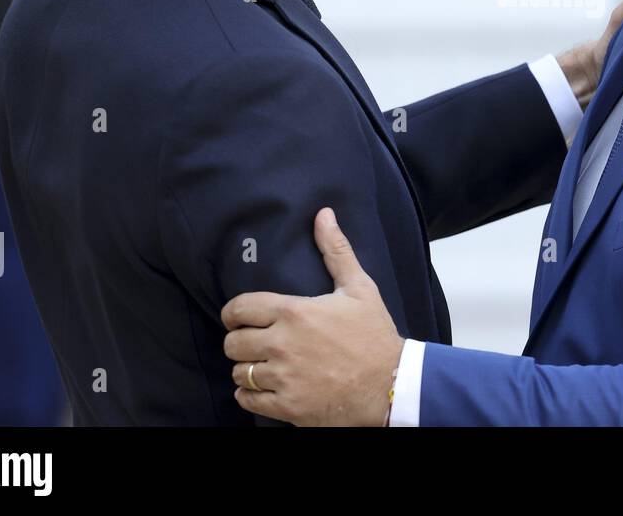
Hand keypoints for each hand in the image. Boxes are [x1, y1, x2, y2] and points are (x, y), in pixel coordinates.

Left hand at [222, 208, 403, 425]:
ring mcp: (283, 377)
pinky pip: (247, 399)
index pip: (239, 308)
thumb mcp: (358, 288)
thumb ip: (336, 251)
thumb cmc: (374, 334)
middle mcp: (282, 344)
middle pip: (232, 342)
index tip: (239, 317)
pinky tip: (265, 387)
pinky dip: (250, 394)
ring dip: (247, 368)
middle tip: (255, 341)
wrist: (390, 383)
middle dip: (240, 340)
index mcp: (295, 312)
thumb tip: (323, 215)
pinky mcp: (286, 406)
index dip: (233, 312)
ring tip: (263, 365)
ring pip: (238, 372)